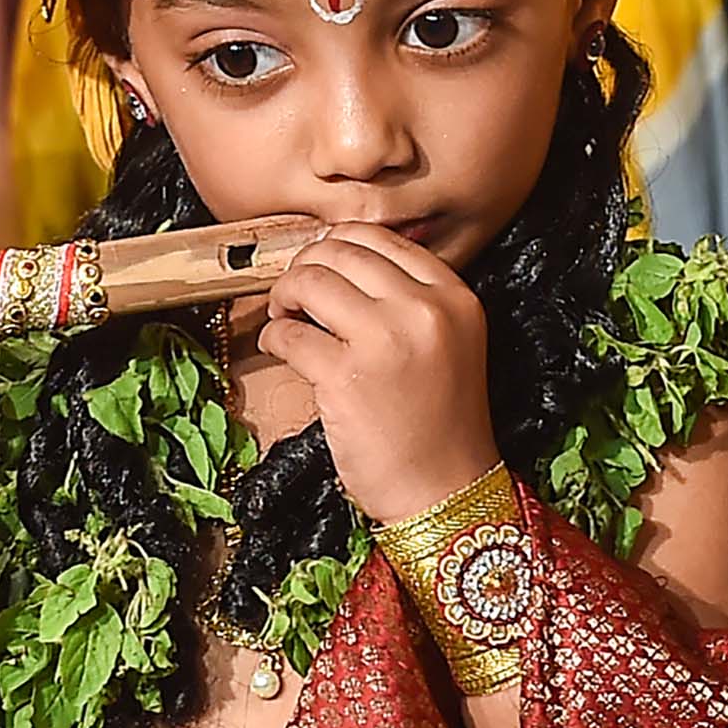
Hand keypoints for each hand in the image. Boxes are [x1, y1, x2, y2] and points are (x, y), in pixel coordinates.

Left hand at [256, 224, 498, 522]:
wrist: (446, 491)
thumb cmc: (441, 423)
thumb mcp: (450, 343)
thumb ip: (411, 301)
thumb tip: (338, 261)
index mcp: (453, 297)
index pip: (382, 237)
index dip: (338, 243)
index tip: (321, 262)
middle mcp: (423, 310)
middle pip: (341, 251)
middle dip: (306, 265)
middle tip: (294, 291)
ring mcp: (384, 340)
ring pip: (310, 281)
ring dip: (284, 295)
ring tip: (283, 316)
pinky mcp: (344, 376)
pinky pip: (289, 334)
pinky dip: (273, 337)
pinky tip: (278, 348)